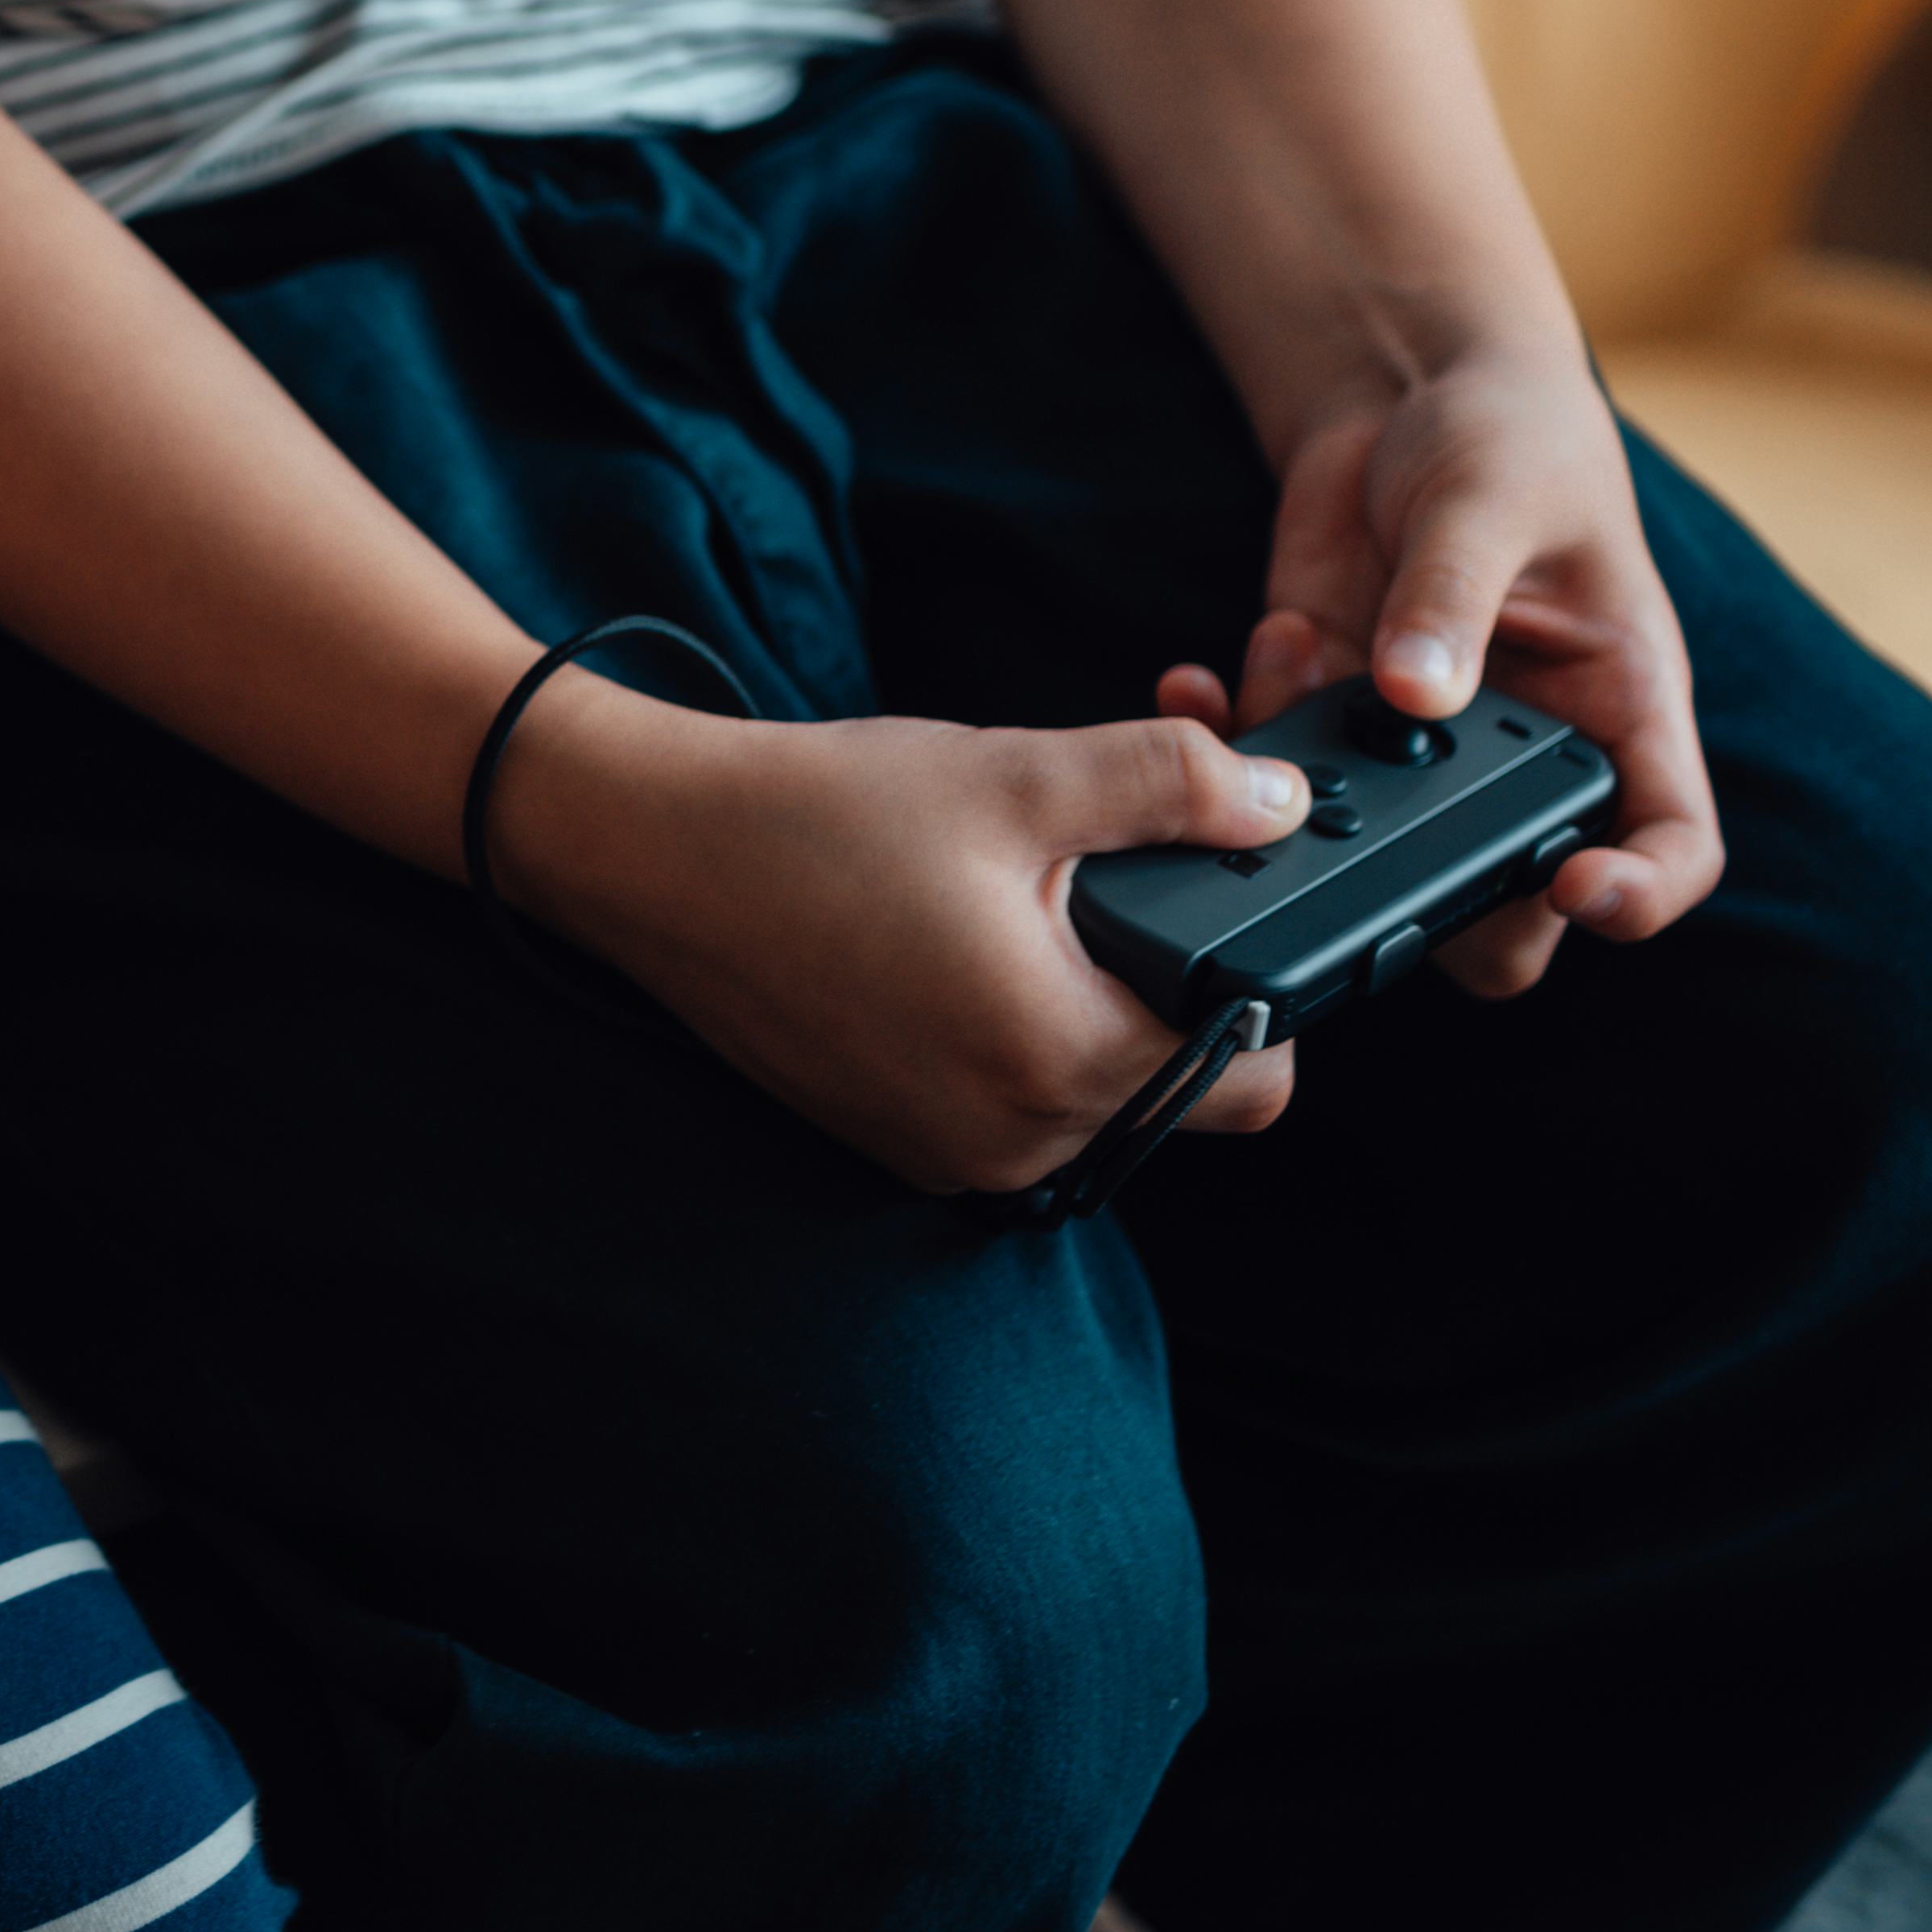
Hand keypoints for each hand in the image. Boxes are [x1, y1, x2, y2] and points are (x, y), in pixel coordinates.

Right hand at [486, 689, 1320, 1196]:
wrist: (650, 857)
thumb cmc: (817, 819)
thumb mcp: (1018, 777)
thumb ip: (1175, 783)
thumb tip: (1281, 801)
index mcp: (1058, 1060)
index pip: (1258, 1070)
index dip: (1272, 980)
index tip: (1231, 898)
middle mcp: (1014, 1141)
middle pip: (1186, 1090)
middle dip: (1186, 992)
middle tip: (1133, 887)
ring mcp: (951, 1154)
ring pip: (1101, 1100)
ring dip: (1102, 1010)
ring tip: (1043, 904)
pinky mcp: (901, 1142)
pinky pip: (1019, 1109)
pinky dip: (1026, 1037)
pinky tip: (977, 948)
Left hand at [1182, 323, 1723, 989]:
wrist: (1402, 395)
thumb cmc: (1503, 434)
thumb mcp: (1492, 495)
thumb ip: (1452, 592)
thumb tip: (1414, 693)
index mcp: (1618, 706)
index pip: (1669, 838)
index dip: (1643, 890)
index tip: (1579, 890)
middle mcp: (1526, 752)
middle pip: (1512, 903)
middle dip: (1441, 893)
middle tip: (1377, 821)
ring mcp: (1422, 752)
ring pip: (1376, 866)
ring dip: (1312, 812)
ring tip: (1293, 670)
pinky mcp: (1332, 723)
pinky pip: (1281, 789)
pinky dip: (1240, 747)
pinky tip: (1220, 674)